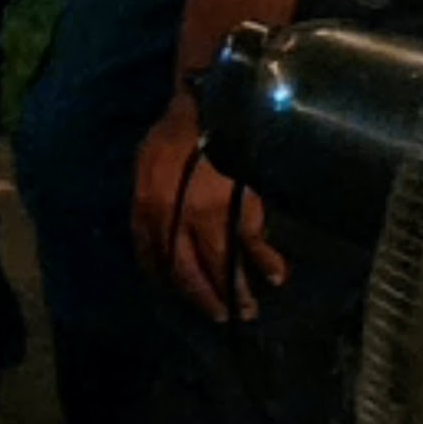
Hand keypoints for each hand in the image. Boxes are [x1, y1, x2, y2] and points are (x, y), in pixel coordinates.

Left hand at [133, 103, 286, 322]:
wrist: (208, 108)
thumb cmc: (174, 135)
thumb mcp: (147, 166)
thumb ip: (150, 201)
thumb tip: (156, 232)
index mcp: (147, 206)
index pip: (153, 256)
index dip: (166, 279)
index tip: (178, 293)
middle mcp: (172, 218)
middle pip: (187, 272)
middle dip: (204, 298)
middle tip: (220, 315)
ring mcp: (207, 218)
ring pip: (221, 267)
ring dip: (236, 293)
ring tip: (248, 310)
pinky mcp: (240, 210)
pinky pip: (253, 247)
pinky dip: (266, 264)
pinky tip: (276, 275)